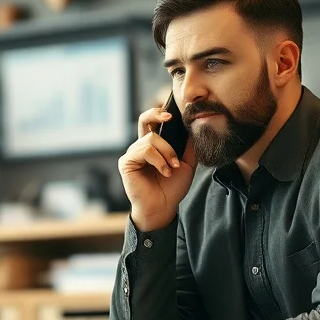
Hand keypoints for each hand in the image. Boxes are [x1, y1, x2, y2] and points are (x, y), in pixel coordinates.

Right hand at [120, 107, 196, 231]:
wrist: (164, 207)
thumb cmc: (172, 187)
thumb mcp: (187, 163)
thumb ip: (188, 146)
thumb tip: (193, 126)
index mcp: (154, 145)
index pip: (154, 121)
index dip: (161, 113)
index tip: (174, 112)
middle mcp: (142, 146)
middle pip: (144, 119)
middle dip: (156, 114)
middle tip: (170, 118)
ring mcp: (133, 153)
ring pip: (151, 138)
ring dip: (167, 151)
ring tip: (172, 167)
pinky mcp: (126, 162)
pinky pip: (145, 150)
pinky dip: (159, 160)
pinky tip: (164, 171)